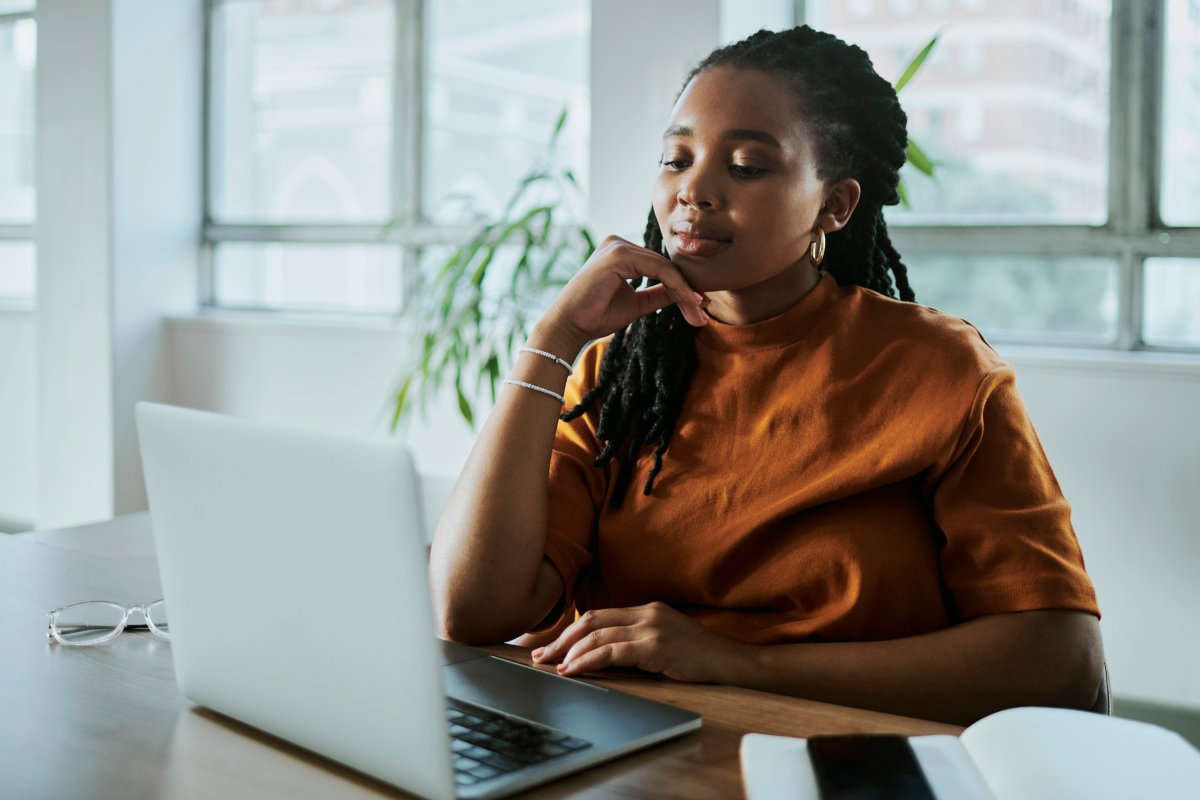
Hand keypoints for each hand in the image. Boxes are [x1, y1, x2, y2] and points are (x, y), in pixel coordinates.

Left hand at [529, 601, 745, 682]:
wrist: (732, 663)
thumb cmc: (699, 658)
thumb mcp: (665, 642)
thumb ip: (638, 641)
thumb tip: (601, 655)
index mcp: (647, 610)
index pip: (599, 615)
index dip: (571, 630)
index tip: (552, 645)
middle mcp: (647, 613)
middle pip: (592, 621)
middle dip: (562, 639)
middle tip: (540, 655)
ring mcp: (652, 628)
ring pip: (598, 635)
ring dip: (570, 651)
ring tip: (553, 665)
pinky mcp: (657, 647)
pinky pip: (613, 652)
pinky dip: (588, 660)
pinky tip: (574, 670)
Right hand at [537, 236, 708, 354]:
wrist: (570, 326)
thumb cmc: (596, 316)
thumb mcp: (637, 304)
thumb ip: (659, 294)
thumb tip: (687, 293)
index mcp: (621, 252)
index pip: (661, 266)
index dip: (682, 287)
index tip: (699, 309)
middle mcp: (619, 243)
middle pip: (666, 265)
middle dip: (687, 292)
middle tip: (703, 315)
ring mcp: (618, 246)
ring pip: (665, 267)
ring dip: (685, 292)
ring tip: (698, 313)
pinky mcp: (618, 254)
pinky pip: (658, 269)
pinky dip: (675, 286)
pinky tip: (688, 302)